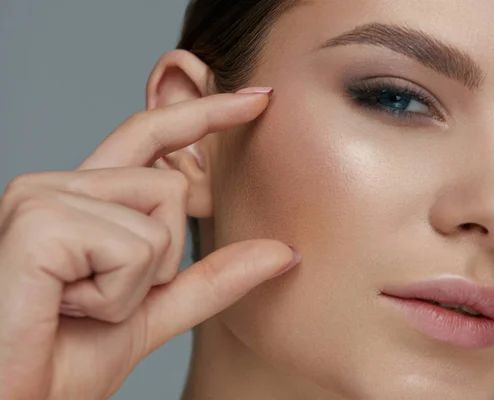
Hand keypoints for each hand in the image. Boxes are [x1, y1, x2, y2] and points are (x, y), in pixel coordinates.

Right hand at [0, 90, 299, 399]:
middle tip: (100, 300)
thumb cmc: (63, 358)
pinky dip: (117, 296)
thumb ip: (214, 277)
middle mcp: (58, 185)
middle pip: (171, 185)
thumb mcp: (153, 310)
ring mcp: (43, 196)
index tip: (259, 99)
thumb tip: (282, 251)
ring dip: (136, 285)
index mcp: (82, 200)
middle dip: (160, 259)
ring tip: (77, 307)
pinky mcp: (40, 221)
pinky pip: (134, 246)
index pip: (153, 138)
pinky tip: (64, 307)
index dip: (208, 113)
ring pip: (159, 214)